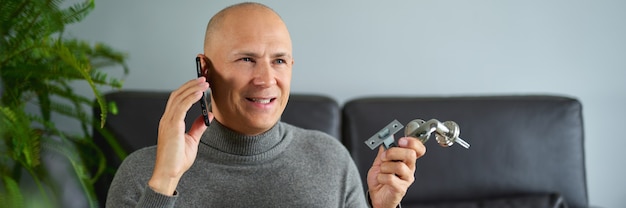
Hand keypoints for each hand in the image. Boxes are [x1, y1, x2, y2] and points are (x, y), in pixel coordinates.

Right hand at [148, 77, 211, 194]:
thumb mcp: (192, 140)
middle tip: (204, 78)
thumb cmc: (177, 160)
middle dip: (190, 84)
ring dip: (192, 88)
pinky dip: (190, 98)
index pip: (177, 99)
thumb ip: (198, 126)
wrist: (169, 174)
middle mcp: (166, 119)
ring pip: (179, 98)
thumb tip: (206, 115)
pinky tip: (199, 93)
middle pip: (177, 95)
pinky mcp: (172, 127)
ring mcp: (167, 122)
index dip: (188, 89)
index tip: (200, 83)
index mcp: (170, 122)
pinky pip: (181, 107)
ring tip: (204, 82)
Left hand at [367, 137, 425, 207]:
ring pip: (399, 166)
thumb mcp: (380, 162)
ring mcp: (406, 179)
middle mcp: (409, 168)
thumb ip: (384, 150)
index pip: (418, 149)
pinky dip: (381, 177)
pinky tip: (381, 179)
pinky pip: (391, 178)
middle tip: (384, 156)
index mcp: (406, 160)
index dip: (413, 142)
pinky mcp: (401, 188)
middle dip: (393, 152)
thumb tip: (387, 138)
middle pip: (410, 154)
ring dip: (385, 166)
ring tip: (382, 170)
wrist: (377, 197)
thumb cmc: (381, 180)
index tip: (402, 140)